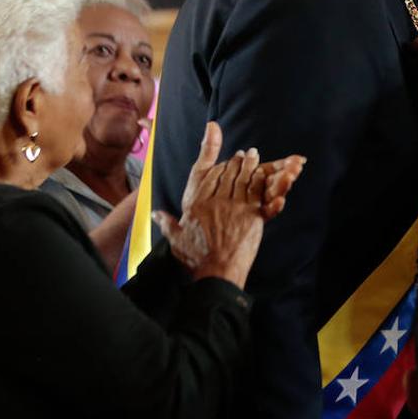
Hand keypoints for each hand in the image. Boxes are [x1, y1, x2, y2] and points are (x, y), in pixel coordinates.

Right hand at [154, 123, 304, 286]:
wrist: (218, 271)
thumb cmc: (196, 258)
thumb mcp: (176, 239)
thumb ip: (167, 223)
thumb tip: (154, 214)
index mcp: (196, 202)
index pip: (206, 174)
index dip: (215, 158)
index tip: (219, 146)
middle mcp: (215, 200)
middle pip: (227, 173)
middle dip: (236, 161)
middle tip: (243, 154)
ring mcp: (234, 205)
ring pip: (243, 178)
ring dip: (249, 165)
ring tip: (253, 156)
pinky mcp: (251, 214)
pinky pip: (257, 191)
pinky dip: (259, 179)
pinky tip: (263, 172)